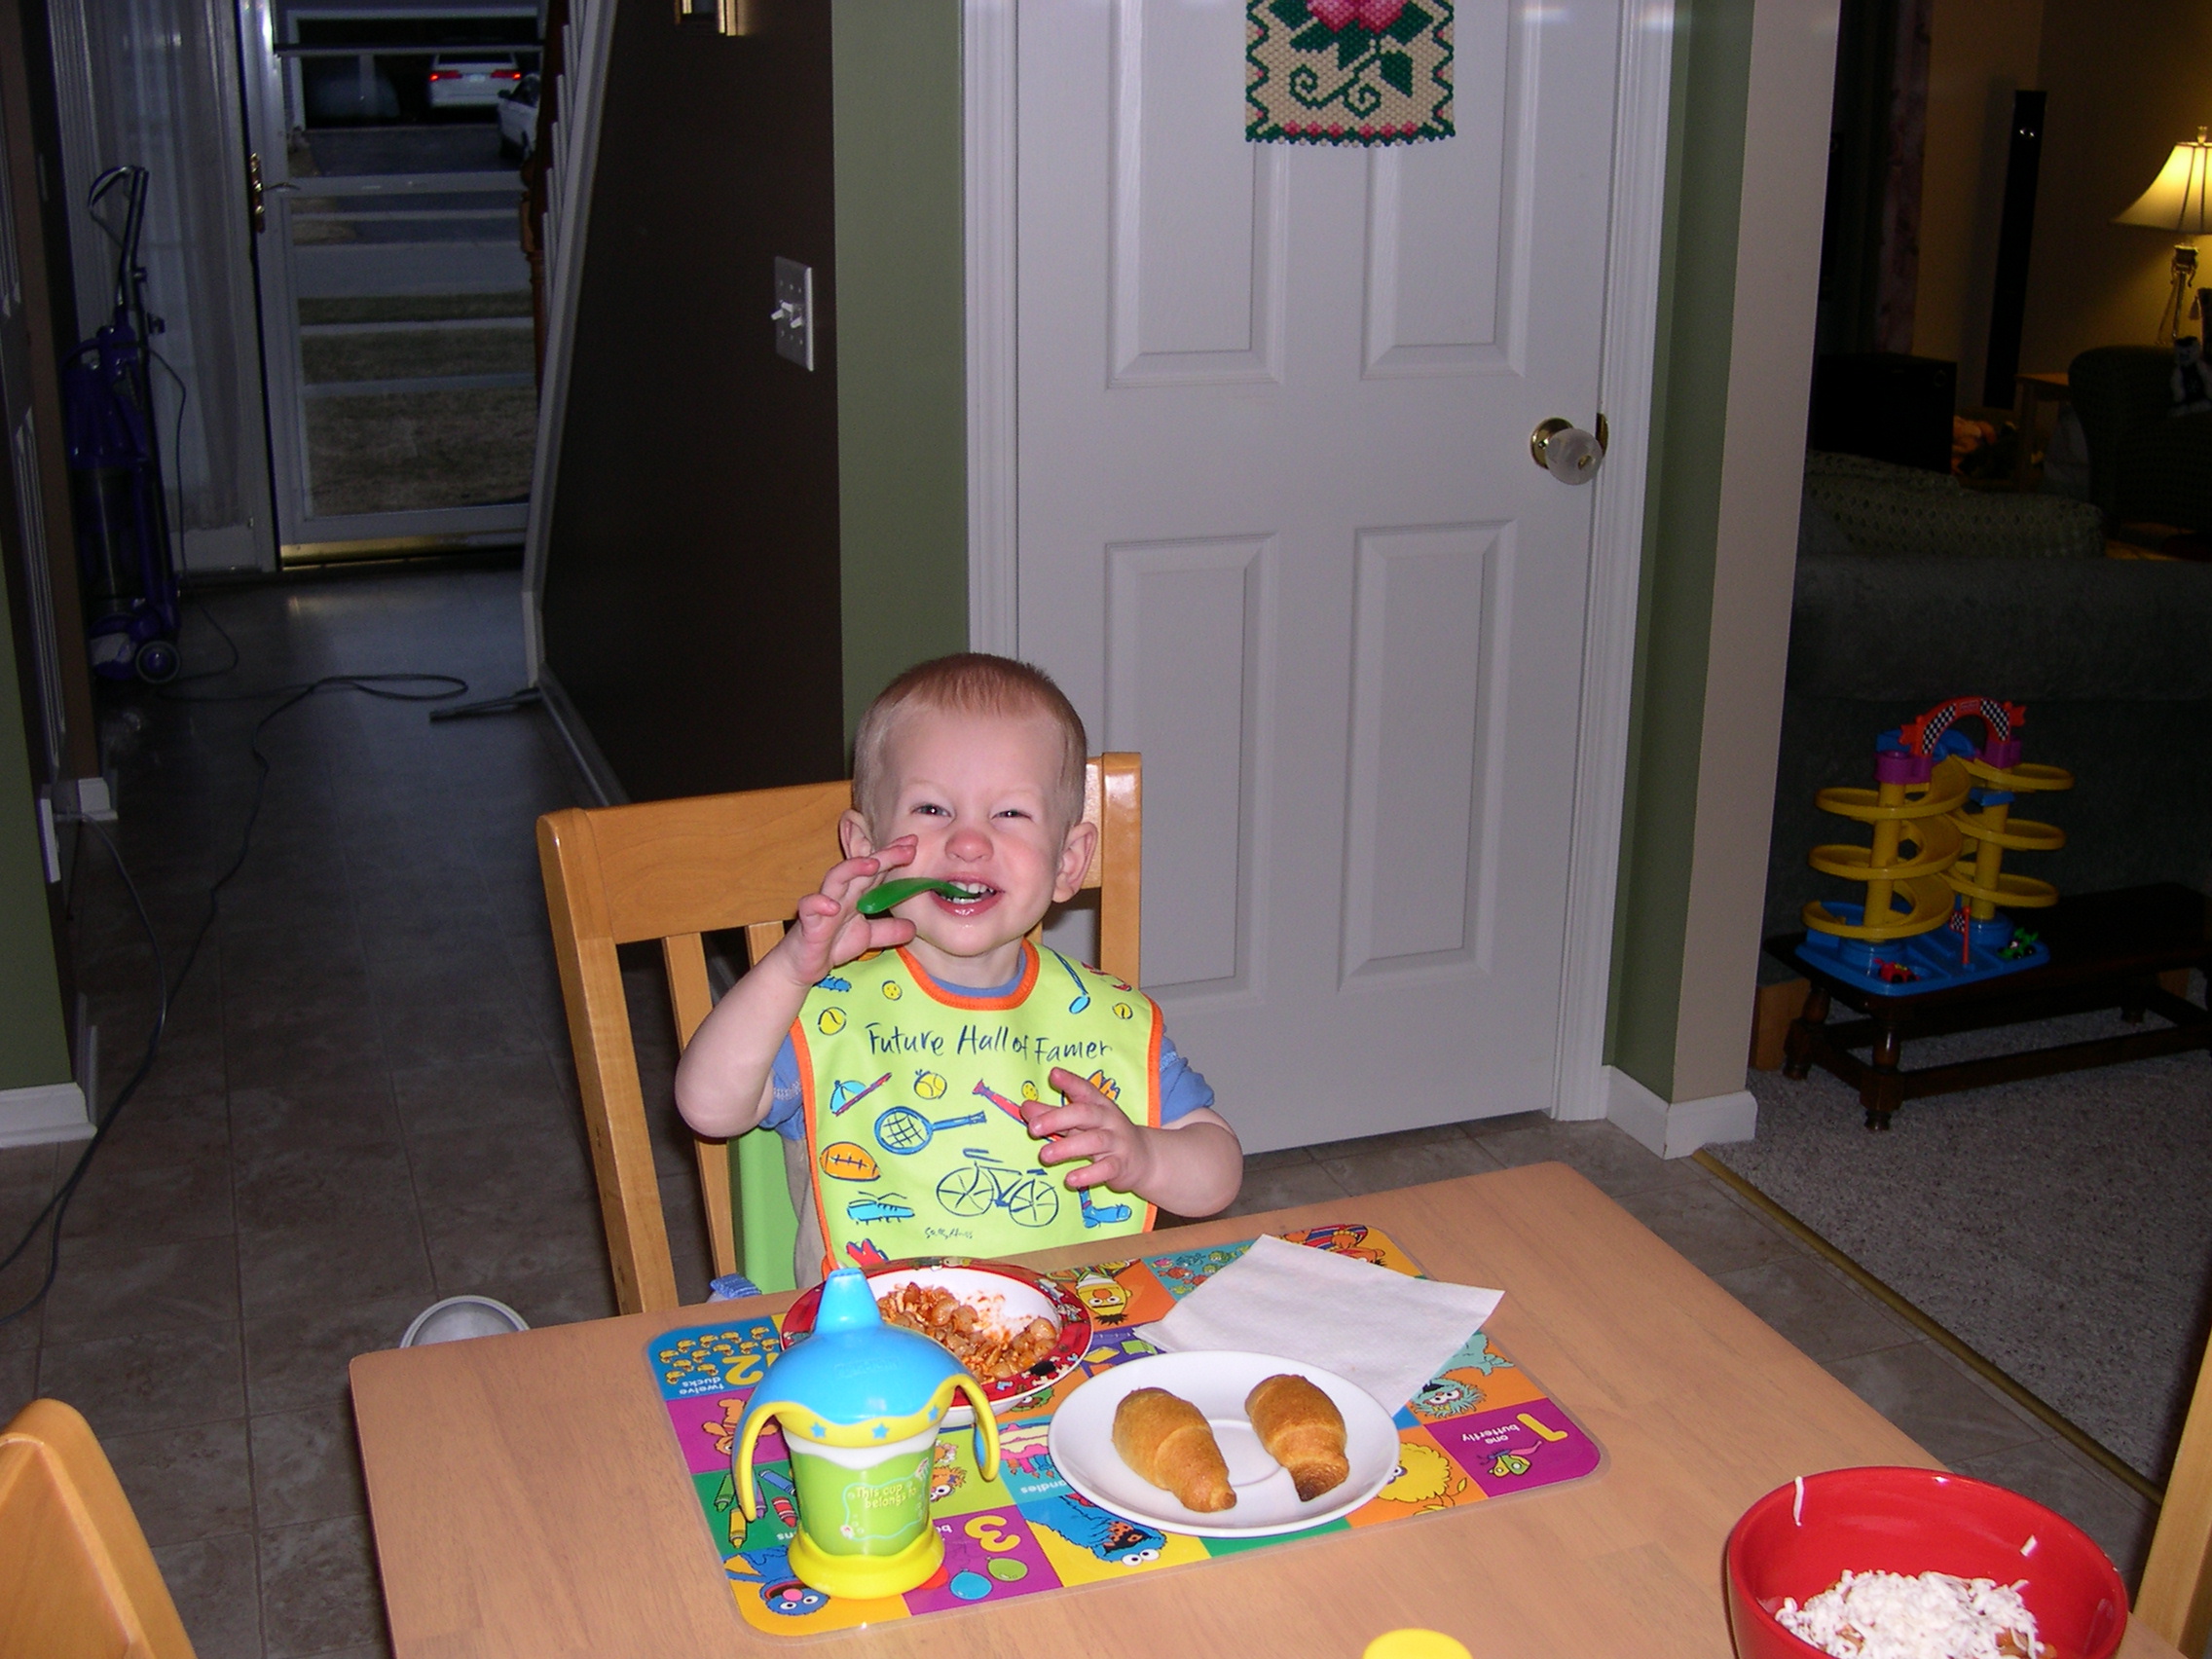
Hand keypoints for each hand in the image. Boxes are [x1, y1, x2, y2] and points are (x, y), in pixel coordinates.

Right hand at [772, 837, 919, 989]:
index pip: (876, 871)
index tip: (913, 844)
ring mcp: (823, 906)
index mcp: (855, 895)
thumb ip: (888, 931)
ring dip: (852, 868)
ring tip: (873, 864)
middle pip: (861, 869)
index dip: (893, 856)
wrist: (802, 965)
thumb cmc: (831, 943)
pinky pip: (809, 907)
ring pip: (835, 878)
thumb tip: (914, 927)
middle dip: (883, 856)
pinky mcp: (808, 922)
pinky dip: (819, 903)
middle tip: (907, 848)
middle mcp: (841, 894)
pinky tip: (833, 906)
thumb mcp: (866, 937)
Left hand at [1024, 1067, 1153, 1192]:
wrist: (1144, 1159)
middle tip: (1033, 1128)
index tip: (1053, 1074)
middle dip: (1057, 1118)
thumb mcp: (1081, 1122)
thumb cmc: (1105, 1135)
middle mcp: (1109, 1120)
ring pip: (1093, 1141)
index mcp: (1099, 1105)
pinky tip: (1070, 1179)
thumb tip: (1025, 1107)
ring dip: (1067, 1148)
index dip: (1070, 1082)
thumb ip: (1054, 1115)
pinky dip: (1087, 1174)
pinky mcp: (1121, 1165)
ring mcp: (1117, 1142)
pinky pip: (1105, 1168)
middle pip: (1085, 1114)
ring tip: (1044, 1155)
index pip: (1084, 1089)